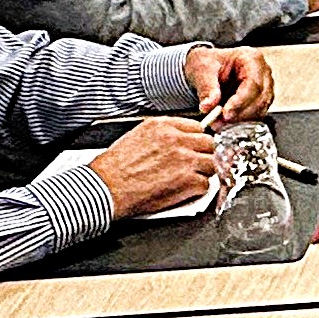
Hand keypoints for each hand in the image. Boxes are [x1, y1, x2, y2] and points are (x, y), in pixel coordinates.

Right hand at [86, 116, 219, 217]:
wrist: (107, 187)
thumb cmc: (116, 166)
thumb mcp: (138, 136)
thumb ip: (162, 135)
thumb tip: (179, 139)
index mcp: (164, 126)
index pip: (197, 127)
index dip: (196, 140)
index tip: (195, 149)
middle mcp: (177, 139)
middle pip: (209, 144)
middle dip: (204, 155)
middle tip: (196, 165)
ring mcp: (185, 160)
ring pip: (212, 164)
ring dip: (203, 173)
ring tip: (190, 179)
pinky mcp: (188, 181)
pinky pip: (205, 184)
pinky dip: (197, 190)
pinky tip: (184, 191)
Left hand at [186, 45, 274, 121]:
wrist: (207, 68)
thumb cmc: (209, 62)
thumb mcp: (202, 69)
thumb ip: (206, 87)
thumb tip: (208, 105)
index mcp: (252, 59)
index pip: (253, 83)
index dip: (241, 101)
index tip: (226, 113)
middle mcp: (263, 74)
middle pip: (260, 99)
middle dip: (240, 114)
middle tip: (219, 122)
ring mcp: (264, 88)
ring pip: (259, 110)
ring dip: (239, 120)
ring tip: (218, 123)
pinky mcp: (260, 102)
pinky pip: (254, 116)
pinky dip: (240, 122)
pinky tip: (225, 123)